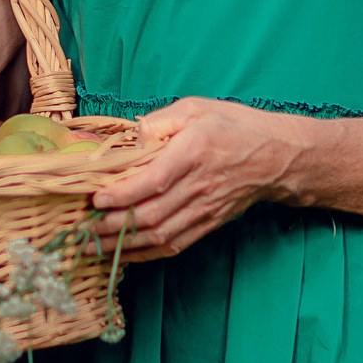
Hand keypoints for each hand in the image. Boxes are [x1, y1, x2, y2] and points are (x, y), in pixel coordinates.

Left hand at [89, 97, 298, 260]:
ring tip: (96, 244)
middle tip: (84, 228)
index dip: (121, 194)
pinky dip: (148, 254)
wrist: (278, 155)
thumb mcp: (196, 108)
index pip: (152, 180)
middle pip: (151, 214)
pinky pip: (176, 244)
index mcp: (194, 152)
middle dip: (113, 225)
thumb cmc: (234, 125)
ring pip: (160, 235)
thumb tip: (130, 141)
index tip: (95, 199)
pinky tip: (127, 254)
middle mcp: (199, 185)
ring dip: (125, 244)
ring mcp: (206, 208)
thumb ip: (159, 122)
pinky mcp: (210, 223)